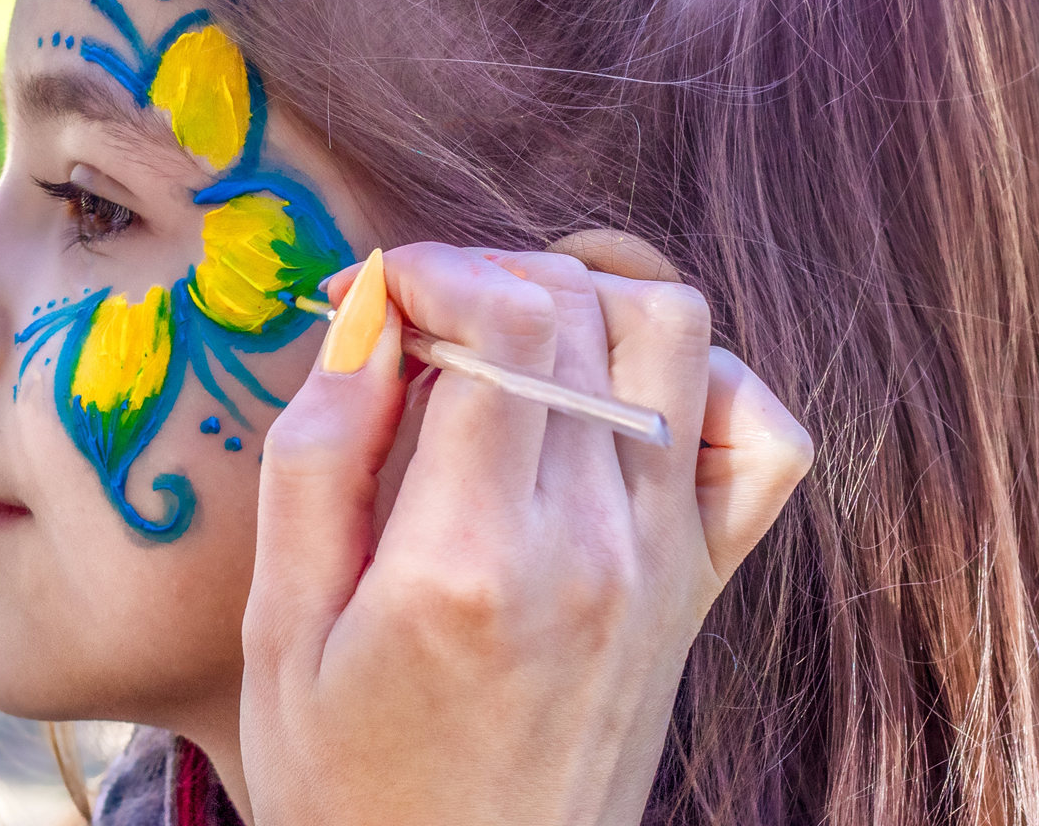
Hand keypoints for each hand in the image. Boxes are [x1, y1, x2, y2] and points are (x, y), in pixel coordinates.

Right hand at [239, 242, 811, 825]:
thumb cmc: (347, 779)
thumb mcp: (280, 629)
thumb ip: (316, 459)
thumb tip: (365, 316)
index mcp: (469, 558)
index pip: (507, 317)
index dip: (432, 264)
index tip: (374, 291)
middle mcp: (591, 546)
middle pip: (585, 305)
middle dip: (488, 269)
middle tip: (417, 319)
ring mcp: (663, 563)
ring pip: (678, 334)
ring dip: (589, 294)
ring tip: (509, 330)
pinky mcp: (698, 587)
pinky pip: (758, 438)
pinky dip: (703, 376)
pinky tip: (615, 394)